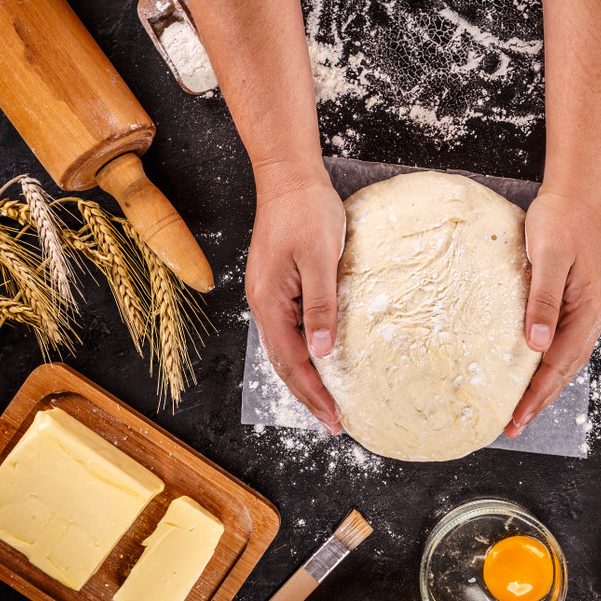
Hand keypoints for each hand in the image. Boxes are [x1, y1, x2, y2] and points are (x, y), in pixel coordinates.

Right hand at [245, 167, 345, 434]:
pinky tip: (320, 360)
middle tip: (334, 422)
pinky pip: (289, 331)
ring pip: (285, 350)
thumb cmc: (306, 212)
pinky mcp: (279, 286)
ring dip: (306, 378)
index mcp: (270, 303)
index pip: (293, 363)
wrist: (289, 177)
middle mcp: (264, 305)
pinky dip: (304, 354)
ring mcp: (270, 296)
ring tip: (327, 402)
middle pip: (285, 364)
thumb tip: (322, 352)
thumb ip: (321, 306)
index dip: (314, 394)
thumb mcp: (319, 260)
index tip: (335, 418)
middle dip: (309, 396)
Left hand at [504, 189, 600, 438]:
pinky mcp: (577, 302)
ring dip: (544, 386)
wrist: (576, 194)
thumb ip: (543, 301)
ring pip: (565, 360)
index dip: (536, 395)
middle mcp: (592, 316)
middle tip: (513, 426)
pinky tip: (533, 369)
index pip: (558, 365)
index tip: (515, 418)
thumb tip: (536, 346)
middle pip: (565, 370)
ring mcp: (586, 310)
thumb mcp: (549, 258)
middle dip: (539, 401)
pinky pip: (563, 343)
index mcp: (588, 310)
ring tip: (522, 408)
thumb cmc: (561, 221)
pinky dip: (548, 364)